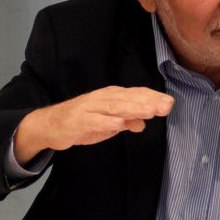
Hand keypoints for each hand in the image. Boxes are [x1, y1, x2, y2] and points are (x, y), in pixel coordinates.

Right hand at [14, 86, 173, 162]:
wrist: (50, 124)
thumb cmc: (84, 121)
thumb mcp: (109, 123)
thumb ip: (127, 121)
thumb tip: (143, 124)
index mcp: (112, 96)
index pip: (136, 94)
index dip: (153, 98)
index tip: (169, 103)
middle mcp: (102, 98)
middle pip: (128, 99)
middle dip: (148, 102)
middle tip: (165, 106)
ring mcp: (90, 108)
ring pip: (114, 107)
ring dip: (133, 108)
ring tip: (149, 111)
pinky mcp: (78, 120)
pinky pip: (94, 121)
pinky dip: (106, 122)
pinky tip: (119, 124)